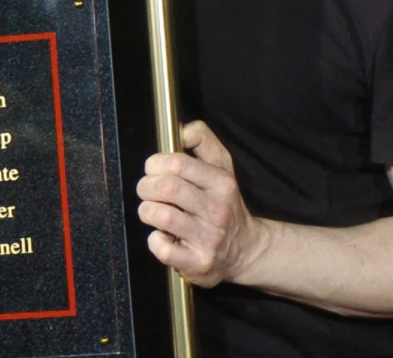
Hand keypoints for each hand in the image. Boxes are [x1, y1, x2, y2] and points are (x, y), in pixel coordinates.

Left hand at [136, 121, 267, 286]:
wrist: (247, 250)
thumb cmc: (224, 203)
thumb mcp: (222, 166)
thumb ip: (203, 140)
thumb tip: (181, 129)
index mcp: (222, 183)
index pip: (177, 163)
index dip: (155, 164)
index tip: (153, 170)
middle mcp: (217, 210)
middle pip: (165, 187)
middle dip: (146, 186)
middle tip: (148, 191)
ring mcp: (208, 239)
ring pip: (160, 215)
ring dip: (147, 211)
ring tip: (154, 212)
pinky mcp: (199, 263)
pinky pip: (162, 248)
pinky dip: (154, 241)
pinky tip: (163, 236)